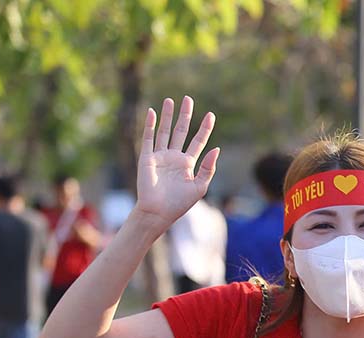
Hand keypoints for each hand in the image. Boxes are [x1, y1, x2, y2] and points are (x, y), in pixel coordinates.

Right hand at [134, 96, 218, 232]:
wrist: (158, 212)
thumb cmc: (180, 203)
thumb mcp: (199, 186)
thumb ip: (208, 168)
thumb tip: (216, 148)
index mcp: (188, 164)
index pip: (198, 141)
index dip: (204, 129)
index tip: (211, 115)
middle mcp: (174, 157)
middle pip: (181, 131)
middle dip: (185, 116)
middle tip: (188, 99)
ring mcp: (160, 156)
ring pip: (165, 131)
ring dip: (167, 116)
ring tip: (170, 100)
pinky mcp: (147, 158)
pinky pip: (149, 138)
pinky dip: (150, 125)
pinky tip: (153, 112)